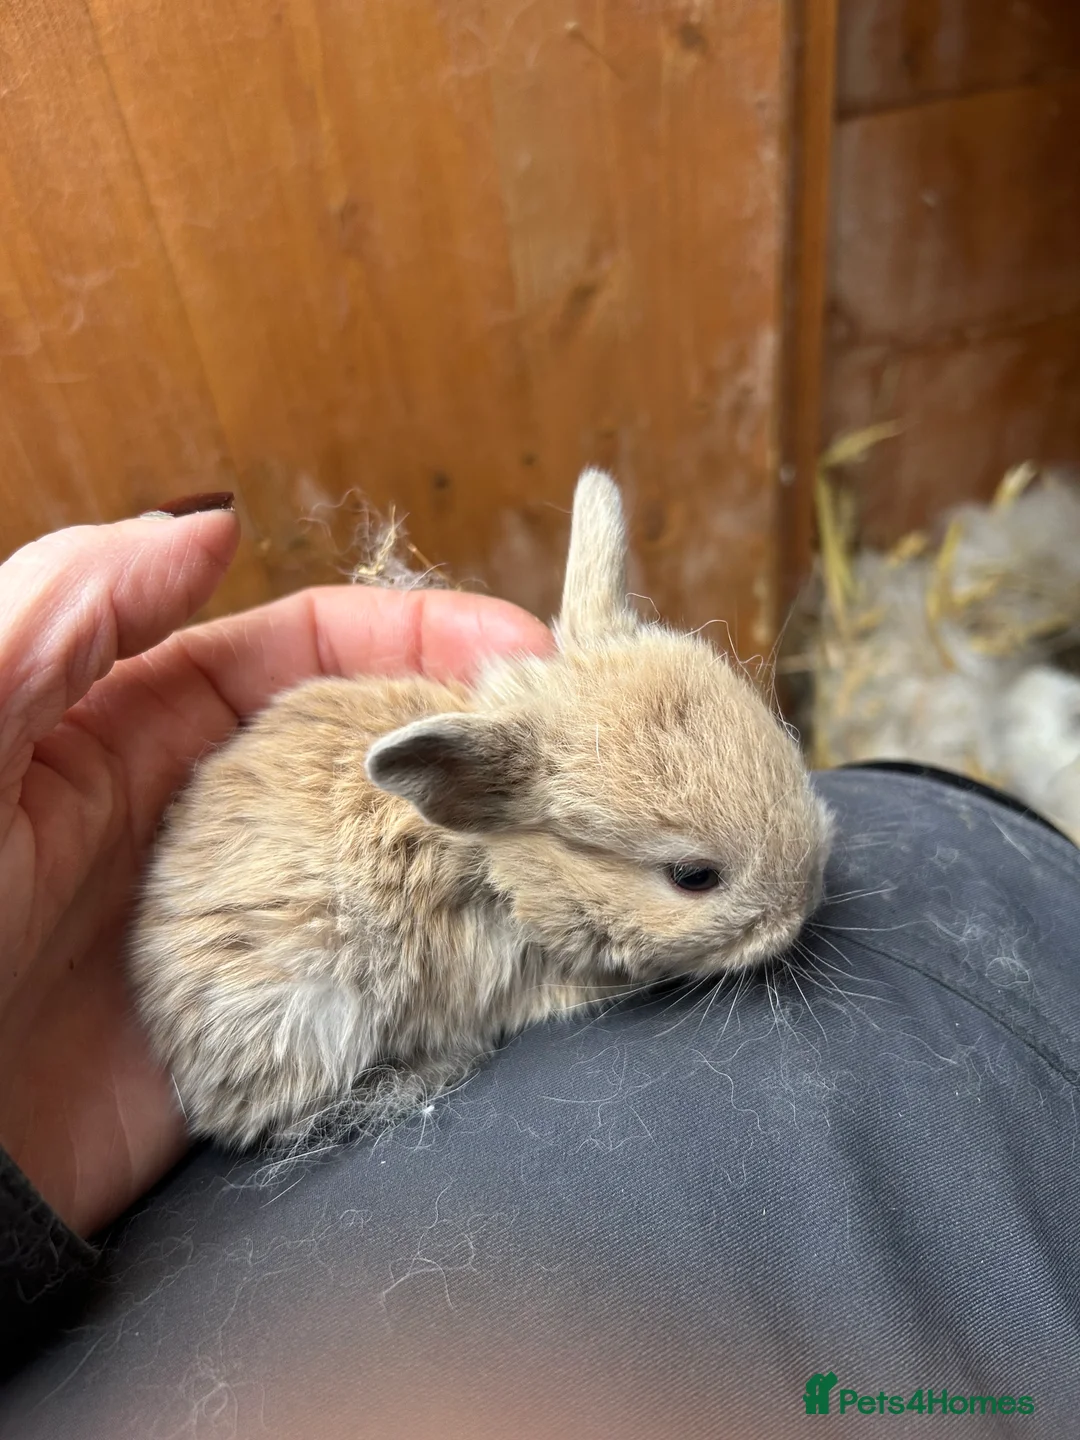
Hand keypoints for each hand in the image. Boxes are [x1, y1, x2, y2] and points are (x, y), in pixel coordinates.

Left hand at [0, 503, 551, 1236]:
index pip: (304, 650)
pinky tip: (523, 944)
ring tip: (577, 837)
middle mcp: (210, 816)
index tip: (518, 645)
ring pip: (392, 857)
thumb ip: (69, 611)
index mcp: (141, 728)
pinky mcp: (266, 1027)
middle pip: (371, 749)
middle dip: (473, 736)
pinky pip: (378, 978)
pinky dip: (454, 957)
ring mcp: (247, 922)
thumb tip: (212, 523)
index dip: (414, 631)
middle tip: (573, 749)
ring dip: (481, 841)